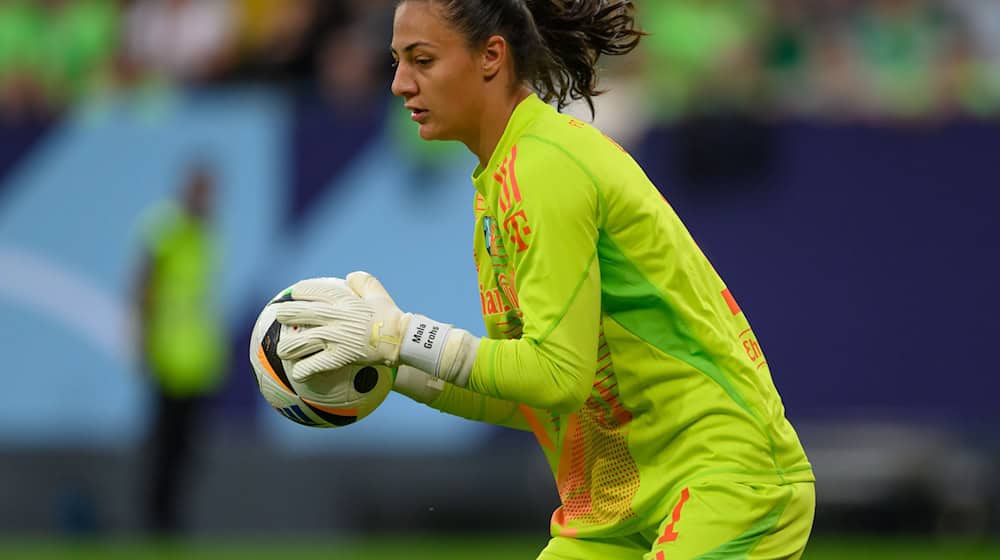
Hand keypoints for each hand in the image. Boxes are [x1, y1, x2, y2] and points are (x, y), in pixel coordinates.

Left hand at [273, 272, 478, 384]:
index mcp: (344, 301)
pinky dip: (304, 369)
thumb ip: (363, 282)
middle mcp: (335, 317)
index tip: (294, 292)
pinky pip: (316, 364)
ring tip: (283, 350)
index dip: (302, 291)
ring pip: (303, 341)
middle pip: (302, 314)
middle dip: (286, 314)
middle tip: (278, 316)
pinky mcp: (339, 356)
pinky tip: (298, 373)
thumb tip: (350, 276)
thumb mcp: (378, 293)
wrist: (402, 338)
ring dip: (289, 346)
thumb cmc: (391, 316)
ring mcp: (335, 337)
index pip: (317, 292)